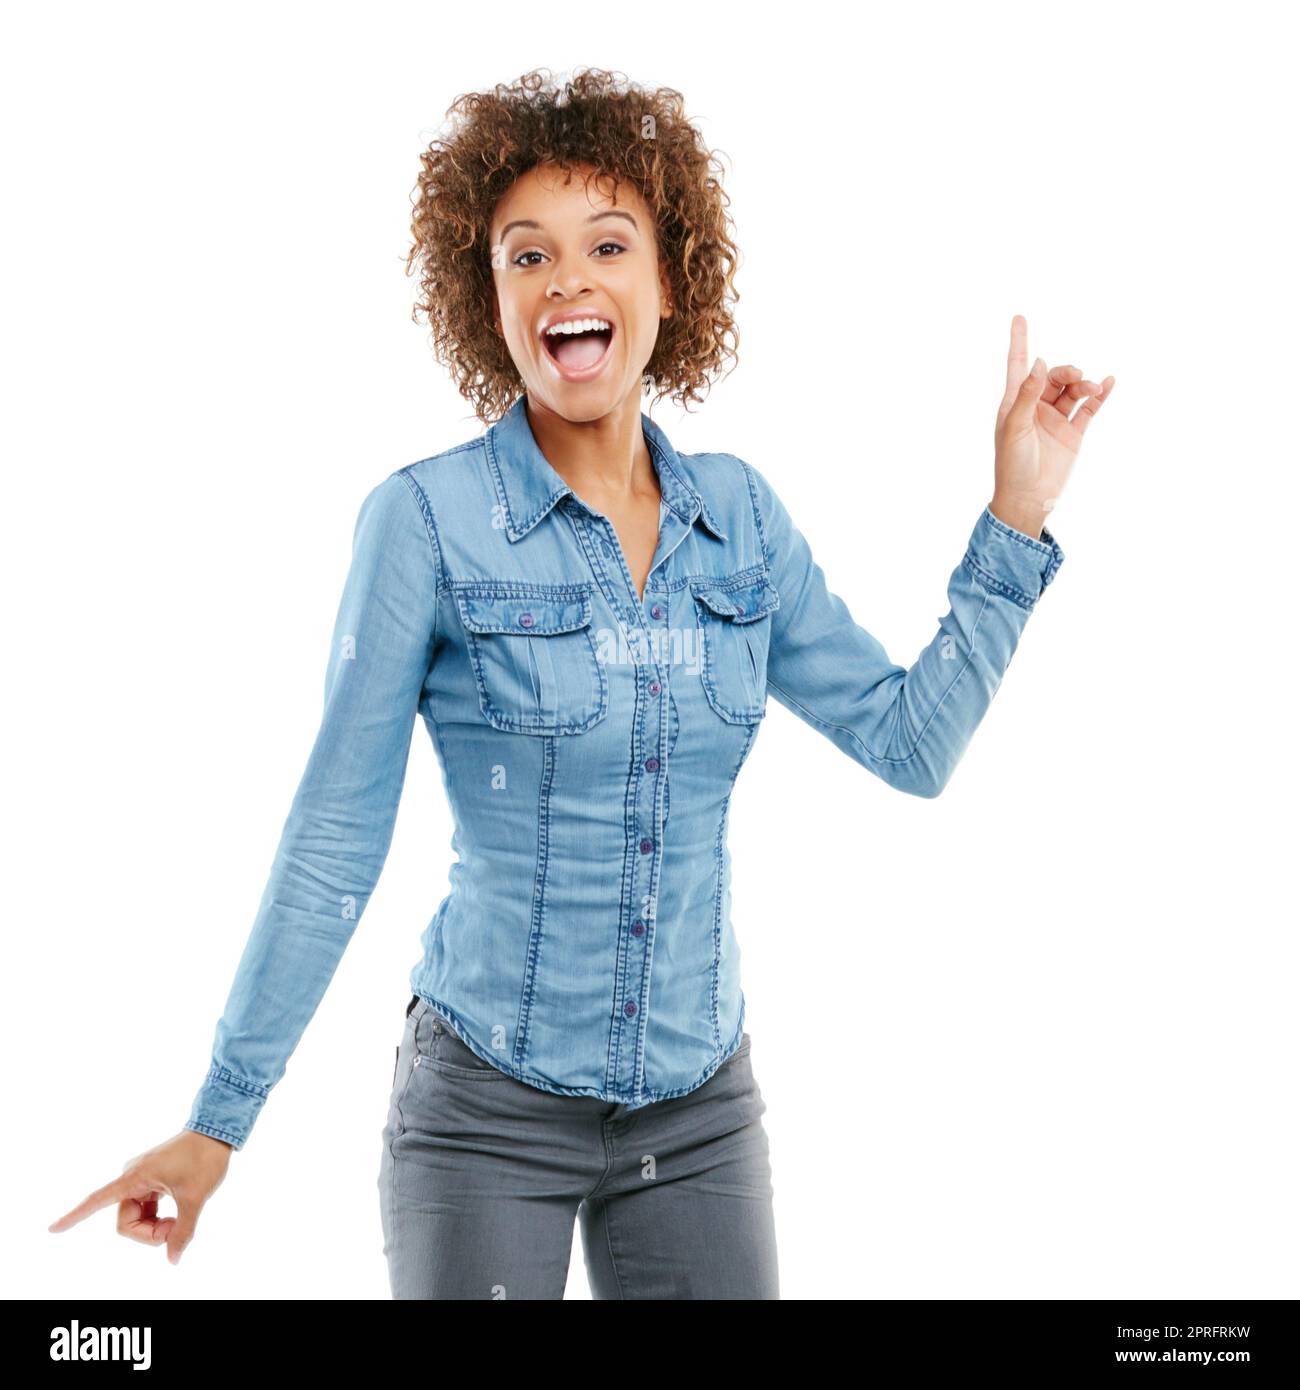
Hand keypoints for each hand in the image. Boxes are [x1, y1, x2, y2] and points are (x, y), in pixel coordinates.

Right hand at [47, 1129, 231, 1264]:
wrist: (217, 1131)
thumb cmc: (204, 1159)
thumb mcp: (195, 1198)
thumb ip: (182, 1231)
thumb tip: (173, 1259)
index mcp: (135, 1178)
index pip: (97, 1200)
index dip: (74, 1216)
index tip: (52, 1229)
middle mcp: (132, 1177)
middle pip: (126, 1222)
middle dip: (148, 1234)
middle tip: (175, 1230)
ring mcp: (141, 1179)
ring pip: (136, 1218)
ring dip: (155, 1227)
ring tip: (179, 1220)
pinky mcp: (151, 1180)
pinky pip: (146, 1209)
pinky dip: (158, 1218)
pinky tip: (174, 1215)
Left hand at [990, 314, 1114, 539]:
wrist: (1028, 499)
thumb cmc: (1012, 464)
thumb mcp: (1015, 427)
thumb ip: (1027, 395)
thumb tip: (1041, 362)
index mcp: (1014, 403)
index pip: (1017, 365)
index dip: (1019, 341)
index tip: (1019, 317)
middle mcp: (1035, 407)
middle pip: (1054, 376)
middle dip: (1067, 372)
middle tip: (1077, 376)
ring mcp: (1055, 419)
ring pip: (1073, 391)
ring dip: (1083, 384)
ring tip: (1091, 386)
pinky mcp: (1073, 433)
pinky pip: (1088, 408)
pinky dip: (1099, 395)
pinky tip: (1107, 383)